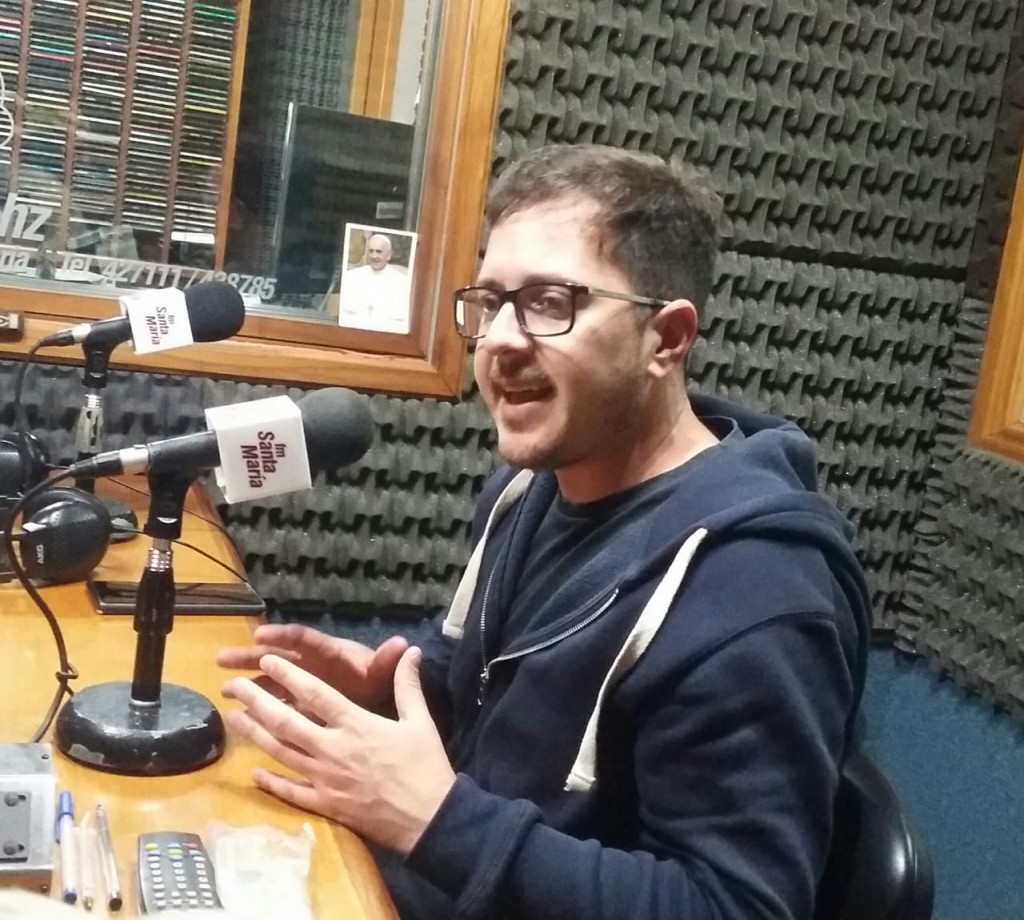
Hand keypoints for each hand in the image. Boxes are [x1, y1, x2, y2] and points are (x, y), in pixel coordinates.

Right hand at [216, 623, 408, 713]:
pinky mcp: (299, 705)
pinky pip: (276, 705)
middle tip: (221, 658)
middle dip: (251, 657)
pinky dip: (260, 709)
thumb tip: (403, 644)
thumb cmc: (375, 682)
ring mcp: (302, 686)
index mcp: (329, 654)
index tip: (261, 636)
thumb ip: (386, 661)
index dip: (283, 636)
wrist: (379, 703)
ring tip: (222, 688)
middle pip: (278, 658)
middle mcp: (310, 666)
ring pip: (270, 682)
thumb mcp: (381, 673)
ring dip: (248, 683)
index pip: (304, 640)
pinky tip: (239, 715)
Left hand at [222, 647, 454, 854]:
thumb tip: (411, 650)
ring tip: (234, 718)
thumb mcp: (420, 721)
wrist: (428, 818)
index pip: (315, 694)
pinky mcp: (324, 804)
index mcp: (356, 724)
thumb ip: (407, 685)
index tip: (267, 660)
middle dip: (257, 701)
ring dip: (256, 734)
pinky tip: (254, 772)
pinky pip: (291, 791)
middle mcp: (333, 748)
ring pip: (281, 752)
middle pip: (286, 721)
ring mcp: (325, 779)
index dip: (289, 675)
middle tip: (232, 687)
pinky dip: (271, 781)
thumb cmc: (425, 766)